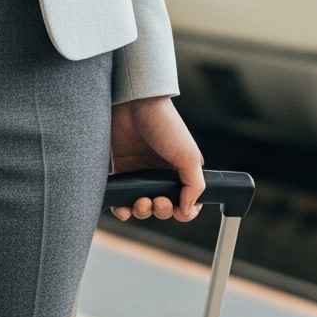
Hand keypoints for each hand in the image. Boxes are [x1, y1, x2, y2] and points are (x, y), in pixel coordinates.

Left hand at [107, 97, 204, 221]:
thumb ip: (195, 185)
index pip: (188, 201)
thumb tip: (188, 209)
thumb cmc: (165, 124)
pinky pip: (121, 200)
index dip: (185, 211)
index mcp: (181, 170)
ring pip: (142, 207)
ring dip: (142, 211)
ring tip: (141, 201)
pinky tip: (124, 207)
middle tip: (158, 201)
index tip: (179, 210)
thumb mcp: (189, 155)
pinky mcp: (122, 172)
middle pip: (164, 208)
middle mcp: (161, 174)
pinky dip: (122, 209)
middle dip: (162, 211)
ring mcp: (141, 174)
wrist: (134, 105)